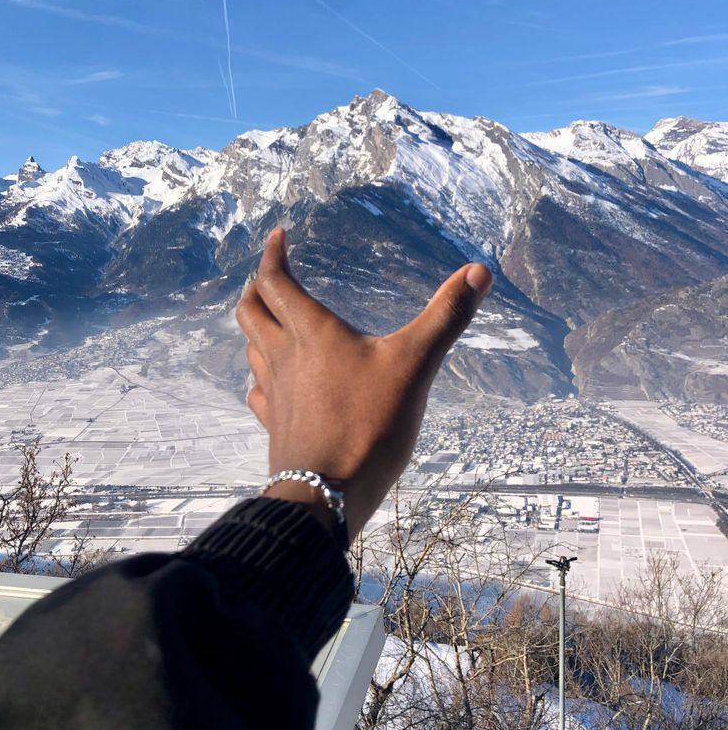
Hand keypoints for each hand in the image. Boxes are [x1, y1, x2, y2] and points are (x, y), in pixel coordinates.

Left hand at [235, 227, 492, 539]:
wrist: (326, 494)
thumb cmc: (369, 425)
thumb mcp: (415, 364)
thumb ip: (446, 316)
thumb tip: (479, 270)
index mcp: (311, 332)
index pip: (276, 281)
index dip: (272, 254)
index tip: (278, 235)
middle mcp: (283, 356)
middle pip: (251, 310)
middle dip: (257, 287)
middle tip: (268, 275)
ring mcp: (274, 392)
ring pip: (251, 347)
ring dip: (257, 327)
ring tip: (272, 320)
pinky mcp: (275, 424)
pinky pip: (258, 390)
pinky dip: (262, 374)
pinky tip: (274, 382)